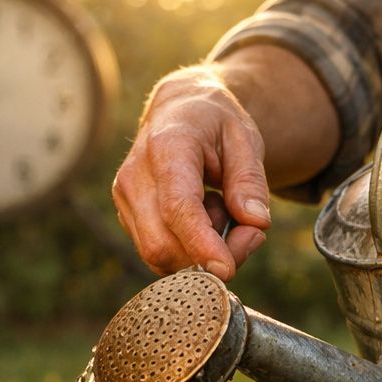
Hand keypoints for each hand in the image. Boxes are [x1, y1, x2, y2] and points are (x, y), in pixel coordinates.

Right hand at [111, 65, 271, 279]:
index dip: (201, 244)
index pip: (178, 207)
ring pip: (159, 256)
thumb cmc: (215, 124)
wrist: (179, 111)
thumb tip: (255, 223)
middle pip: (163, 244)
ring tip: (221, 212)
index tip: (226, 270)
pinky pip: (158, 255)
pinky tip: (203, 220)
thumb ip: (250, 180)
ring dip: (201, 253)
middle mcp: (136, 176)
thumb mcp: (245, 139)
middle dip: (210, 256)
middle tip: (248, 232)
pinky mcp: (127, 217)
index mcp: (167, 147)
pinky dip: (189, 251)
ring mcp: (125, 199)